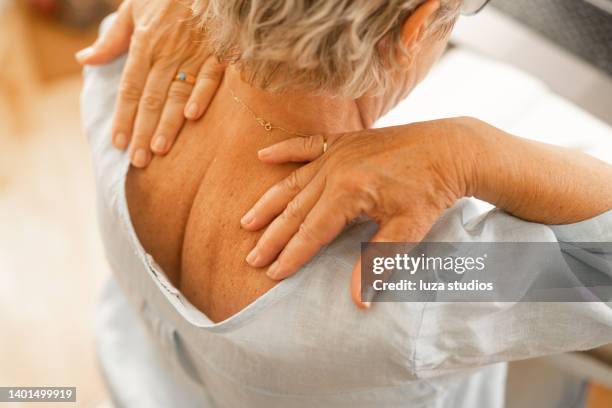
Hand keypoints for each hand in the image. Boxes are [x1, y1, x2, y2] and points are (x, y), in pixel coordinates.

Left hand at [76, 0, 224, 166]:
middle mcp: (167, 52)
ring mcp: (194, 53)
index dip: (123, 117)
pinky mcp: (219, 53)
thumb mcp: (132, 9)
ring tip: (159, 149)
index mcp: (145, 44)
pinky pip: (211, 77)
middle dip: (143, 130)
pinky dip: (202, 95)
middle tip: (138, 159)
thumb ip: (112, 40)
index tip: (118, 143)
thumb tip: (83, 60)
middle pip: (151, 98)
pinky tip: (193, 116)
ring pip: (177, 93)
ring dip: (168, 122)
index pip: (130, 88)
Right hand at [241, 119, 473, 307]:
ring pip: (293, 183)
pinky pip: (306, 145)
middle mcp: (334, 170)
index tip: (272, 274)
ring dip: (268, 203)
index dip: (291, 256)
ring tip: (246, 222)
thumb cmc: (430, 190)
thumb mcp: (408, 229)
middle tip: (252, 258)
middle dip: (272, 237)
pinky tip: (263, 156)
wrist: (449, 147)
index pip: (311, 232)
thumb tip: (358, 300)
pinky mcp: (343, 141)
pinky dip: (284, 151)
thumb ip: (378, 262)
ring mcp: (337, 152)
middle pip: (295, 211)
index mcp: (348, 192)